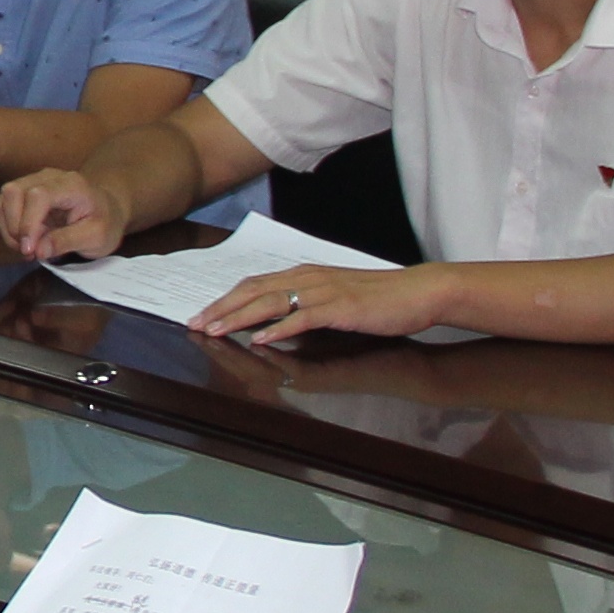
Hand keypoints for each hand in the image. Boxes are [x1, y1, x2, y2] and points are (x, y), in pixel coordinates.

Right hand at [0, 168, 124, 262]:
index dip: (29, 222)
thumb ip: (69, 240)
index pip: (38, 195)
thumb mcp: (98, 236)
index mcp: (69, 184)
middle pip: (14, 193)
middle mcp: (45, 178)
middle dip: (16, 227)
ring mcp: (29, 185)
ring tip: (25, 250)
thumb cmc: (104, 222)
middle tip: (30, 251)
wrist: (105, 210)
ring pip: (1, 199)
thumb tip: (39, 250)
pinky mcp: (19, 197)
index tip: (30, 250)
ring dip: (6, 229)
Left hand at [192, 262, 450, 349]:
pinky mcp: (340, 307)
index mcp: (305, 274)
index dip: (226, 299)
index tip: (202, 314)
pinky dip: (278, 328)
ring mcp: (324, 291)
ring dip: (239, 317)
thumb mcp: (334, 298)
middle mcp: (308, 278)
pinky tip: (260, 338)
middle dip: (221, 308)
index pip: (255, 284)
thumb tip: (275, 321)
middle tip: (195, 323)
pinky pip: (302, 317)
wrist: (418, 292)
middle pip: (253, 290)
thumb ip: (304, 305)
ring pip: (271, 301)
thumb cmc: (379, 298)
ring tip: (215, 331)